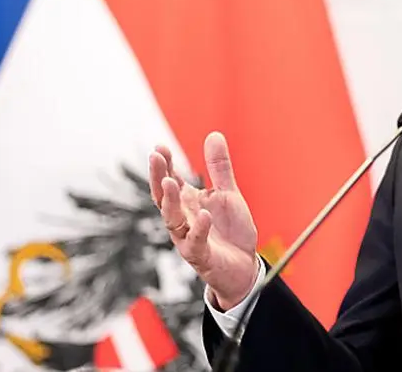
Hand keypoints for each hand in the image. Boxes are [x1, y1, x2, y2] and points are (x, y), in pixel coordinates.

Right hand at [148, 132, 259, 310]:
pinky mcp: (201, 256)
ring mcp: (189, 238)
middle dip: (158, 178)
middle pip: (163, 197)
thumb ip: (219, 167)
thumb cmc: (231, 230)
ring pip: (172, 220)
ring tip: (170, 181)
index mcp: (187, 202)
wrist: (244, 266)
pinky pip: (196, 242)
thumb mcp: (228, 193)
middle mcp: (183, 219)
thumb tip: (214, 135)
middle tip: (156, 158)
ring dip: (170, 201)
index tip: (160, 147)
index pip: (170, 180)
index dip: (164, 165)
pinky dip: (199, 228)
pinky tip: (204, 214)